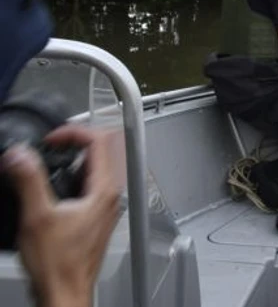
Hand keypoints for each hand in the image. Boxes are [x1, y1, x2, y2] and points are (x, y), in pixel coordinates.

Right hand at [1, 126, 122, 306]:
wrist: (64, 293)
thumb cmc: (59, 265)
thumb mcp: (38, 216)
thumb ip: (30, 181)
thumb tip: (21, 154)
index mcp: (104, 191)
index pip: (100, 142)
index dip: (74, 132)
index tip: (51, 138)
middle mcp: (109, 197)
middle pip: (100, 152)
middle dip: (73, 143)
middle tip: (49, 146)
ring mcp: (103, 208)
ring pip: (93, 169)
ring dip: (70, 161)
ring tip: (45, 164)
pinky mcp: (93, 217)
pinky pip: (87, 186)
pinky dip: (69, 178)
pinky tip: (49, 189)